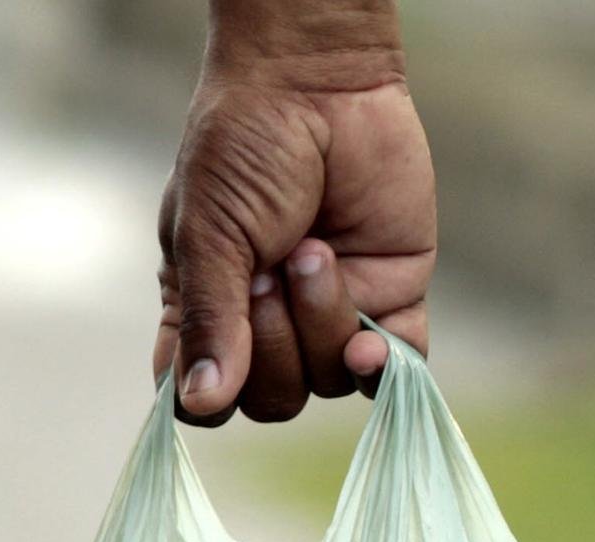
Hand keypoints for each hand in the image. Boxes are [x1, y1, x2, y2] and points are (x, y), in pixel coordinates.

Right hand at [154, 37, 435, 424]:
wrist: (318, 86)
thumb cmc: (242, 150)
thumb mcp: (207, 234)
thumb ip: (210, 321)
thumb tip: (202, 403)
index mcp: (207, 313)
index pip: (203, 399)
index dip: (209, 398)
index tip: (215, 361)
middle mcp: (267, 326)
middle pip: (272, 402)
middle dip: (272, 344)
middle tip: (267, 269)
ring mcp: (330, 315)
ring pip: (330, 382)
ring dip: (320, 321)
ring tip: (313, 250)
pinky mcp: (389, 296)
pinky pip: (393, 366)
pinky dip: (381, 364)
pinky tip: (368, 344)